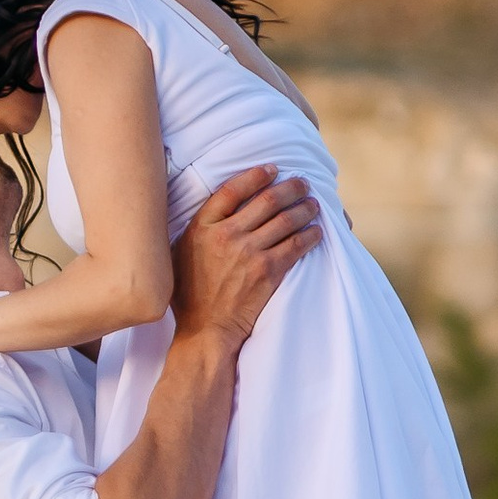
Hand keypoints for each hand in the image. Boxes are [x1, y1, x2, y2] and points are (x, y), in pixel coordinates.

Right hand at [171, 168, 318, 349]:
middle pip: (266, 200)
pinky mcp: (268, 271)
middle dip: (290, 188)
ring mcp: (248, 252)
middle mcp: (226, 235)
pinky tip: (317, 231)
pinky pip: (295, 245)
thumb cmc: (190, 294)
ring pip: (285, 220)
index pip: (232, 189)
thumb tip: (218, 208)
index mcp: (202, 227)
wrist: (205, 329)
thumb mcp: (180, 253)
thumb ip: (198, 229)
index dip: (256, 175)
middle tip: (302, 183)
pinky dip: (309, 235)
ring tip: (314, 204)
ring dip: (304, 208)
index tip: (272, 169)